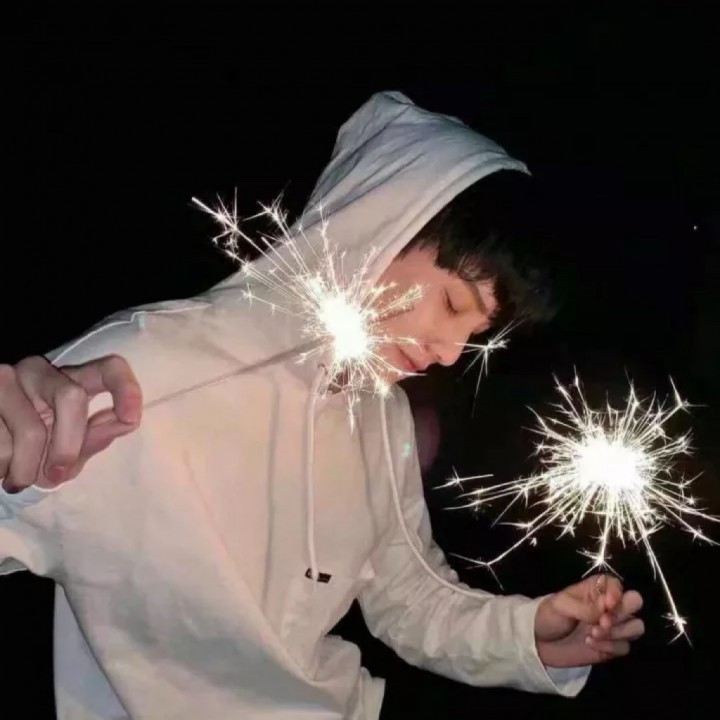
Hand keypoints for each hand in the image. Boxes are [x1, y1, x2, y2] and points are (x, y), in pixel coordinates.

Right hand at [0, 354, 141, 492]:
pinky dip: (4, 469)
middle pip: (71, 396)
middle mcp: (39, 371)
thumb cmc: (36, 456)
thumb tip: (125, 422)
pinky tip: (1, 470)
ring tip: (19, 478)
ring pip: (31, 429)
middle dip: (68, 445)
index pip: (109, 368)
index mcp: (72, 380)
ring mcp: (6, 379)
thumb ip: (95, 437)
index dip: (125, 388)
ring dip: (27, 468)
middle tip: (57, 474)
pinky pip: (0, 445)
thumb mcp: (70, 451)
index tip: (131, 419)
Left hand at [534, 574, 643, 667]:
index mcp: (596, 589)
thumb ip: (583, 607)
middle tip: (603, 622)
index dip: (617, 593)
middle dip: (622, 613)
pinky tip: (590, 644)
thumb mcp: (560, 605)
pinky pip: (624, 647)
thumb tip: (604, 611)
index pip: (617, 584)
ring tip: (593, 634)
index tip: (607, 604)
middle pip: (634, 603)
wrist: (540, 642)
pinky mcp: (612, 646)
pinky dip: (610, 647)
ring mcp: (613, 627)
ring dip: (619, 632)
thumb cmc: (550, 615)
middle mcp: (609, 606)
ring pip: (636, 626)